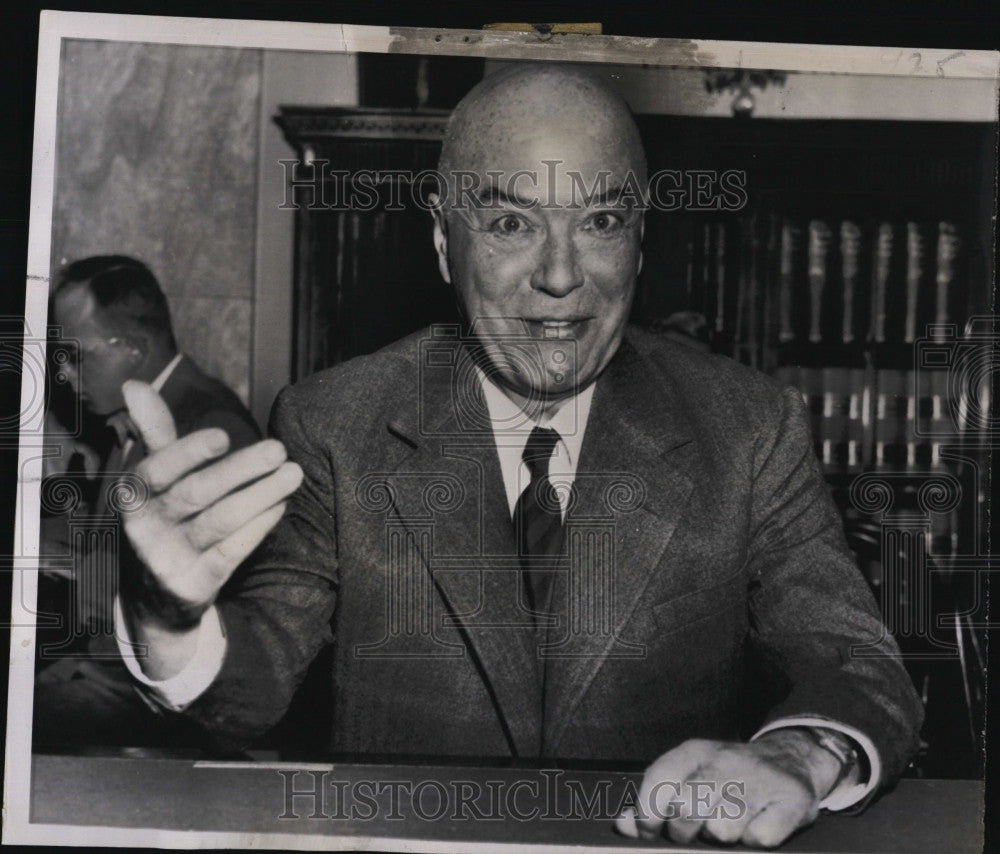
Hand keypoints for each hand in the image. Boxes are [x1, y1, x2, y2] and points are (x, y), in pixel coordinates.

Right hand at [118, 380, 302, 675]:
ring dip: (261, 495)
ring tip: (294, 474)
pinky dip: (258, 527)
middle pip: (197, 493)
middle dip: (241, 470)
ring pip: (220, 522)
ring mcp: (168, 558)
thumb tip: (135, 384)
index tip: (223, 436)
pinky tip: (280, 506)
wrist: (156, 596)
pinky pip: (231, 553)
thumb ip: (154, 432)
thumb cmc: (165, 518)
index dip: (187, 452)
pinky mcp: (194, 584)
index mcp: (134, 494)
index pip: (156, 469)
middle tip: (279, 449)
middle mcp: (145, 526)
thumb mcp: (154, 478)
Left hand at [615, 732, 843, 847]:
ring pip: (722, 830)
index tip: (647, 831)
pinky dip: (754, 840)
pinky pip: (758, 839)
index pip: (659, 779)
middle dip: (682, 830)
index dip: (646, 813)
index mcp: (696, 752)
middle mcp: (725, 762)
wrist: (792, 758)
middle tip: (690, 833)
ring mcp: (759, 782)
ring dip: (721, 836)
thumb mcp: (690, 773)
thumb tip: (623, 825)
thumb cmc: (729, 774)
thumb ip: (656, 799)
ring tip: (728, 824)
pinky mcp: (791, 803)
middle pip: (686, 808)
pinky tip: (756, 826)